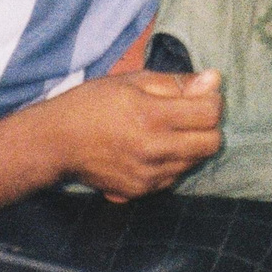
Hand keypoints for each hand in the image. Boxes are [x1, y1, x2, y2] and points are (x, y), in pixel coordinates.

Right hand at [36, 70, 223, 201]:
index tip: (201, 94)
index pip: (210, 114)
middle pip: (212, 143)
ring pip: (195, 162)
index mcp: (152, 117)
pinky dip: (174, 161)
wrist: (56, 142)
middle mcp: (154, 151)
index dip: (212, 100)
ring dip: (192, 144)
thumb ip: (176, 83)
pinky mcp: (141, 191)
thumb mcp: (133, 81)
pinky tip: (154, 148)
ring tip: (168, 130)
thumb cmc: (93, 103)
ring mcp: (148, 176)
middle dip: (208, 126)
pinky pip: (175, 177)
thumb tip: (215, 79)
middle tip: (191, 113)